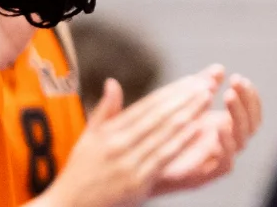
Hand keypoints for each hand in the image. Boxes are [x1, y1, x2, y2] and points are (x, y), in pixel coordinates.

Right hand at [36, 69, 220, 206]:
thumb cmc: (80, 172)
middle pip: (157, 116)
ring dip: (188, 115)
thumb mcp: (87, 138)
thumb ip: (104, 111)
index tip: (190, 81)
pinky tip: (198, 129)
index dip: (170, 92)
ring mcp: (128, 163)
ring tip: (207, 101)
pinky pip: (164, 157)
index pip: (145, 106)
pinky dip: (182, 142)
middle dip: (184, 99)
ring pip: (164, 134)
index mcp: (108, 132)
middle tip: (206, 84)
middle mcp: (118, 144)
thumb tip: (112, 82)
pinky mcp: (138, 181)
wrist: (69, 204)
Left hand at [151, 74, 261, 194]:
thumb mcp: (180, 104)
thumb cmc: (160, 132)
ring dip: (237, 117)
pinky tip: (219, 127)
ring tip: (228, 96)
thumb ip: (199, 86)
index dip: (249, 96)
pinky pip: (226, 163)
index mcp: (222, 126)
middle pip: (250, 124)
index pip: (249, 112)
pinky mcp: (206, 175)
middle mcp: (224, 143)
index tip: (239, 78)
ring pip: (241, 140)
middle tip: (236, 83)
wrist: (137, 164)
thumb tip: (219, 67)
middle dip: (246, 102)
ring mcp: (216, 159)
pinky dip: (227, 145)